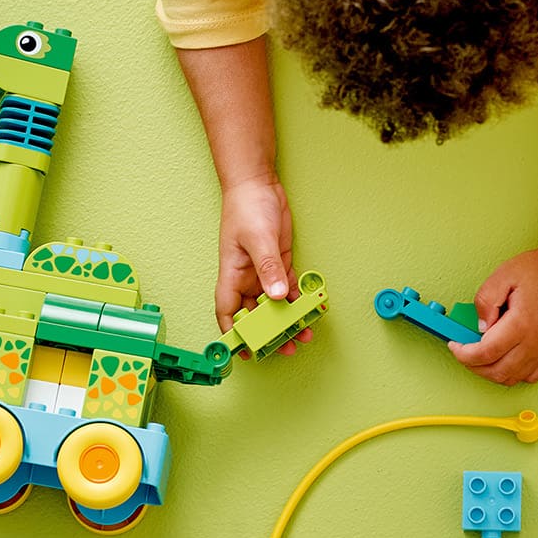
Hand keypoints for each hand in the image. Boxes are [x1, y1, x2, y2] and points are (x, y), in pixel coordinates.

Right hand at [215, 177, 296, 341]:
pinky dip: (298, 299)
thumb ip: (268, 268)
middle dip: (269, 333)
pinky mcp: (279, 263)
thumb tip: (276, 296)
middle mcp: (246, 278)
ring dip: (287, 320)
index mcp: (231, 275)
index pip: (227, 312)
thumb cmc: (247, 208)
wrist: (258, 184)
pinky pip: (288, 288)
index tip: (246, 352)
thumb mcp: (258, 239)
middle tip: (286, 348)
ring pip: (274, 304)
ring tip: (303, 334)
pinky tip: (310, 309)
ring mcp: (263, 271)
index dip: (234, 335)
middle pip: (254, 314)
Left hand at [448, 241, 537, 384]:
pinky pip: (533, 376)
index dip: (464, 355)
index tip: (455, 347)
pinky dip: (516, 374)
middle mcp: (535, 343)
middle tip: (466, 353)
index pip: (484, 354)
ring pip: (514, 378)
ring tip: (484, 358)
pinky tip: (508, 360)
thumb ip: (484, 302)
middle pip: (497, 372)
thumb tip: (480, 327)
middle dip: (475, 367)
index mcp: (520, 325)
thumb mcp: (503, 275)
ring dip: (493, 373)